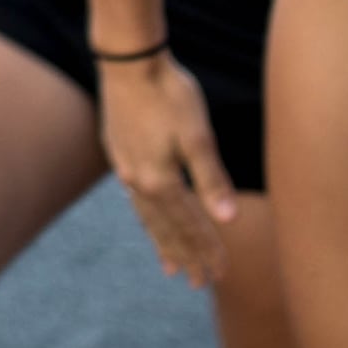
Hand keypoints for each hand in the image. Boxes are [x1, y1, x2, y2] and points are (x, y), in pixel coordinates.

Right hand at [99, 53, 238, 287]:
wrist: (128, 63)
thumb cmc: (169, 95)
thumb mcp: (198, 136)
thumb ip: (212, 180)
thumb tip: (229, 220)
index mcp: (160, 181)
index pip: (190, 226)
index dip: (207, 250)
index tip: (221, 274)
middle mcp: (139, 182)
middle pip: (166, 229)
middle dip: (185, 256)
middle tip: (199, 284)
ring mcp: (125, 169)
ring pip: (147, 217)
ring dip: (162, 243)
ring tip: (170, 267)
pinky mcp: (119, 153)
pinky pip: (134, 200)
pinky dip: (146, 218)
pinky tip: (147, 218)